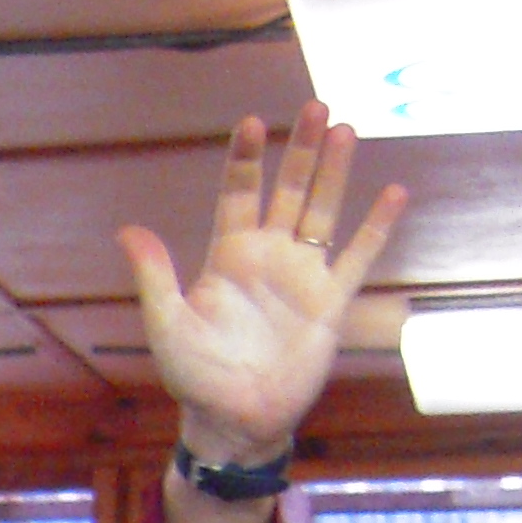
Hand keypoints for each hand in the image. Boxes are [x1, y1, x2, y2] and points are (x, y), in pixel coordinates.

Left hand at [123, 103, 407, 470]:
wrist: (236, 419)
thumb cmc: (195, 376)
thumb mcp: (167, 326)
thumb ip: (155, 278)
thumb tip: (128, 230)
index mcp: (227, 257)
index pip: (239, 194)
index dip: (246, 159)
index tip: (254, 122)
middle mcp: (268, 257)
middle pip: (288, 190)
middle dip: (300, 149)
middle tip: (316, 104)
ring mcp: (302, 276)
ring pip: (323, 211)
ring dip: (335, 173)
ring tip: (346, 129)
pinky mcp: (331, 302)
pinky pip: (359, 257)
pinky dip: (377, 227)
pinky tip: (393, 192)